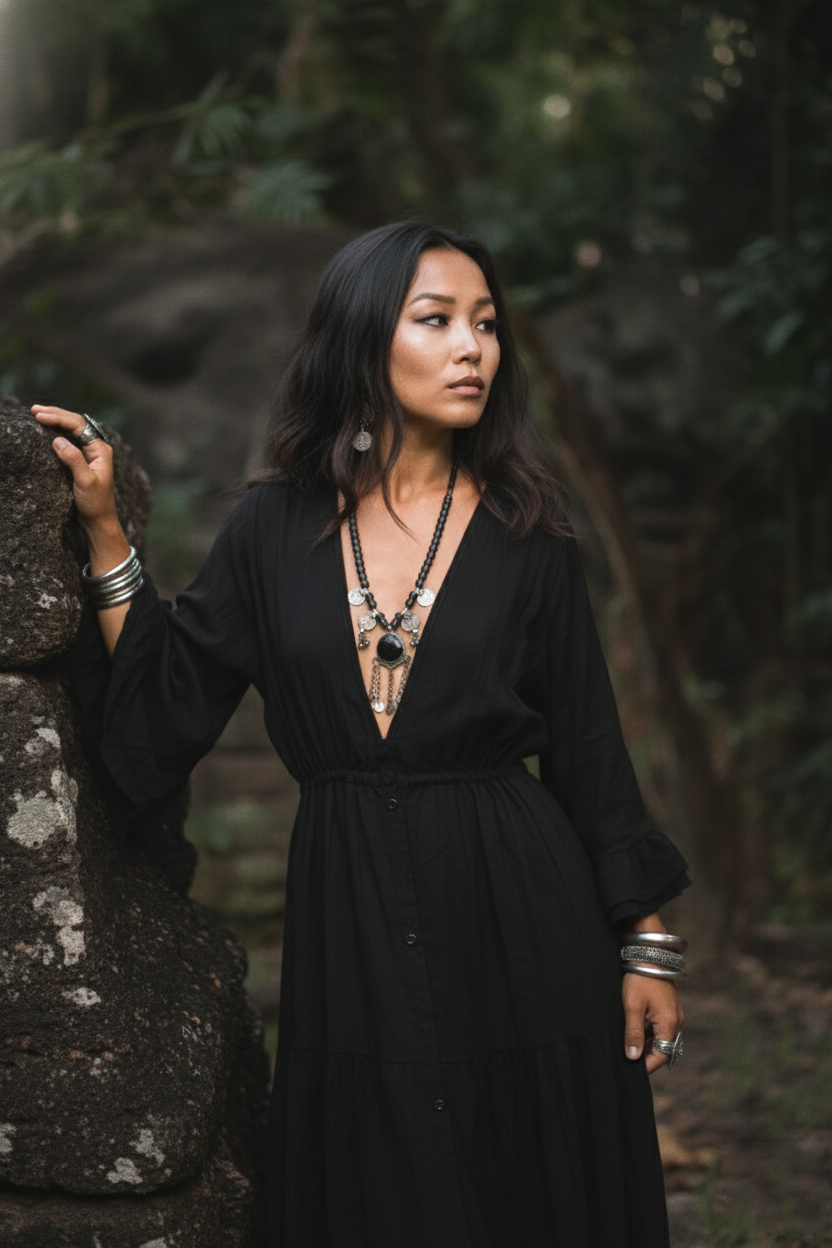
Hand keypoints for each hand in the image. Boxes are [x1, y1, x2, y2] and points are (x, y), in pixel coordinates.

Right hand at [32, 406, 119, 534]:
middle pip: (76, 423)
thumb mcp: (85, 482)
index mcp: (101, 450)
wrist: (99, 520)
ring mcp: (90, 453)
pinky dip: (57, 431)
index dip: (59, 418)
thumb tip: (58, 440)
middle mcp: (96, 448)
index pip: (79, 426)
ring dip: (55, 420)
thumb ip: (74, 460)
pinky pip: (69, 439)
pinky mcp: (82, 459)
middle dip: (56, 415)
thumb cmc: (95, 503)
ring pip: (72, 429)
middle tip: (34, 410)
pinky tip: (47, 427)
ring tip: (37, 414)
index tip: (40, 416)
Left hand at [622, 970, 684, 1073]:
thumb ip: (633, 1033)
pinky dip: (650, 1033)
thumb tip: (633, 1057)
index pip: (661, 1054)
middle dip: (646, 1056)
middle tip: (628, 1060)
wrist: (649, 954)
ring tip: (629, 1047)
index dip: (647, 1065)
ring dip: (648, 1044)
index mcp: (669, 1023)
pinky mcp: (670, 1007)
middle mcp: (676, 1021)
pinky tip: (636, 1032)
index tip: (631, 1070)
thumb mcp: (632, 1007)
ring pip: (662, 1038)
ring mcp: (674, 1013)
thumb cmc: (639, 980)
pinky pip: (662, 1027)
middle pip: (663, 1048)